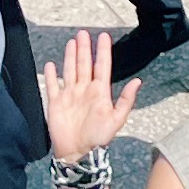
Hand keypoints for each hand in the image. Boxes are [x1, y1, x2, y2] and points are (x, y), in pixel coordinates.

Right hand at [44, 28, 139, 163]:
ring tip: (72, 42)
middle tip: (83, 33)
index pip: (101, 66)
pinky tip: (51, 65)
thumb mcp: (116, 119)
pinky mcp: (55, 103)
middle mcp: (84, 91)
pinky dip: (51, 75)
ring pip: (70, 70)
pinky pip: (53, 85)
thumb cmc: (98, 139)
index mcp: (99, 92)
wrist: (78, 154)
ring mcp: (69, 96)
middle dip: (84, 48)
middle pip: (84, 64)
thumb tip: (138, 81)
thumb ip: (126, 99)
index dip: (102, 51)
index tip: (103, 37)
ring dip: (70, 56)